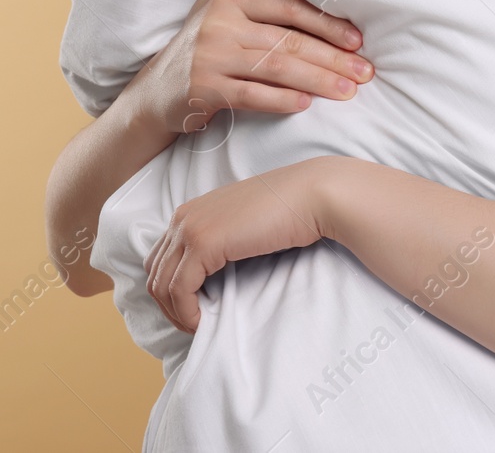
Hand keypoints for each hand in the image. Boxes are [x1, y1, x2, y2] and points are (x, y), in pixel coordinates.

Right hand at [130, 0, 374, 136]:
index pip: (289, 8)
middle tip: (365, 72)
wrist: (153, 94)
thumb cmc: (200, 44)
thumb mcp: (216, 2)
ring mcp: (209, 58)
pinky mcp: (202, 89)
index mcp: (231, 2)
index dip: (327, 23)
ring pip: (276, 68)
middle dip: (333, 58)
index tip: (358, 40)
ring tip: (348, 92)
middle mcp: (219, 26)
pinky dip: (281, 100)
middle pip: (289, 42)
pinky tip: (306, 105)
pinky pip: (251, 95)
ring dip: (318, 81)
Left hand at [143, 157, 336, 334]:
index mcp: (192, 211)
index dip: (171, 290)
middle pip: (155, 273)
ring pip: (161, 285)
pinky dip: (186, 311)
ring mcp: (191, 228)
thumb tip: (215, 272)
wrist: (314, 195)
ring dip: (176, 313)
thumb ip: (223, 238)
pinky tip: (203, 321)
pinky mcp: (203, 244)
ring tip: (198, 326)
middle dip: (168, 305)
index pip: (161, 259)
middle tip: (193, 323)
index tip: (193, 308)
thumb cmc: (291, 210)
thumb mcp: (245, 224)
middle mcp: (184, 217)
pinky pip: (179, 289)